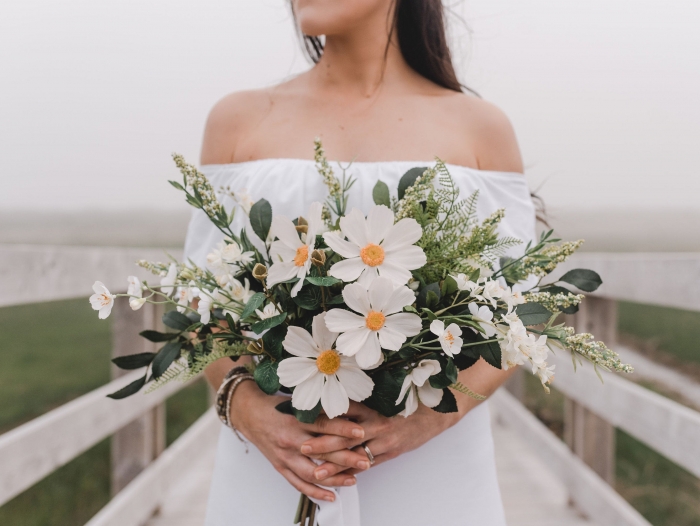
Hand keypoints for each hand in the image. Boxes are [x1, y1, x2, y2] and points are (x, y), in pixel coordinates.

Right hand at [231, 381, 370, 500]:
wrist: (249, 413)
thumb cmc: (277, 405)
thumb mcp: (297, 401)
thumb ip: (318, 408)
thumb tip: (347, 411)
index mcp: (296, 418)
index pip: (323, 425)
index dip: (343, 429)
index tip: (361, 432)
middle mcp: (290, 438)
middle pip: (322, 451)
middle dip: (345, 458)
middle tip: (365, 461)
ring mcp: (284, 455)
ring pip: (312, 472)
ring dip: (334, 478)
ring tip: (353, 480)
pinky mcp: (280, 466)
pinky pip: (298, 483)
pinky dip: (315, 492)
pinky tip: (331, 496)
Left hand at [301, 401, 458, 478]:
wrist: (437, 411)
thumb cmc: (410, 399)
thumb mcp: (385, 393)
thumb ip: (363, 398)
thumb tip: (337, 397)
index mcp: (373, 405)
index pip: (343, 411)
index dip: (324, 415)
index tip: (304, 418)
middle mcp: (377, 423)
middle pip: (345, 436)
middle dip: (322, 444)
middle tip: (303, 448)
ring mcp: (385, 441)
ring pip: (355, 455)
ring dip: (334, 465)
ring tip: (317, 472)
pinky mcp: (392, 452)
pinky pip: (369, 464)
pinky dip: (354, 471)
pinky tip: (340, 477)